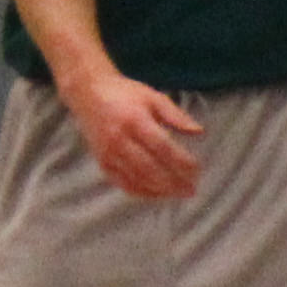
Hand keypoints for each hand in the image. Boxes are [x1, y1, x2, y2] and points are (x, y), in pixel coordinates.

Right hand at [69, 69, 201, 199]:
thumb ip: (176, 116)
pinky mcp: (102, 161)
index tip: (197, 170)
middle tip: (191, 190)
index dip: (181, 162)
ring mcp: (108, 153)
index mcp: (135, 120)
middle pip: (149, 168)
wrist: (87, 93)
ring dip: (160, 190)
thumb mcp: (153, 97)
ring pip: (136, 179)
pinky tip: (158, 194)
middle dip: (173, 182)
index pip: (162, 147)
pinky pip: (123, 183)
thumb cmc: (125, 94)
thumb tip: (199, 132)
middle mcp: (119, 139)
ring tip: (179, 194)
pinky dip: (142, 192)